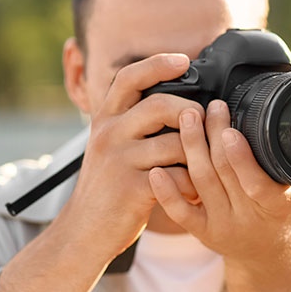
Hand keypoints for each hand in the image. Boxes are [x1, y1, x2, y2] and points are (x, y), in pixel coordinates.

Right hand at [60, 54, 203, 260]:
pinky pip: (178, 177)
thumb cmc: (108, 187)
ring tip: (207, 165)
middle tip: (206, 125)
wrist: (83, 231)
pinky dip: (193, 184)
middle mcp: (109, 134)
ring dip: (198, 155)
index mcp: (106, 119)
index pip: (128, 78)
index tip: (184, 60)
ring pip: (175, 144)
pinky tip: (196, 191)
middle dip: (191, 112)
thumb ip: (134, 122)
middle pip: (159, 105)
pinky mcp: (132, 189)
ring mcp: (119, 161)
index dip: (157, 64)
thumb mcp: (111, 146)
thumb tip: (177, 101)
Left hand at [148, 99, 290, 268]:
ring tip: (187, 116)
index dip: (241, 157)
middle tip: (209, 106)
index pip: (257, 183)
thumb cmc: (287, 216)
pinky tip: (156, 169)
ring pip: (201, 182)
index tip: (230, 130)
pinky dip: (166, 191)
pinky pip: (180, 212)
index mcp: (278, 207)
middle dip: (213, 135)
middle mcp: (248, 218)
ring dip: (192, 146)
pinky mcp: (202, 232)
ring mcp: (222, 226)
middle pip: (223, 172)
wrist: (268, 256)